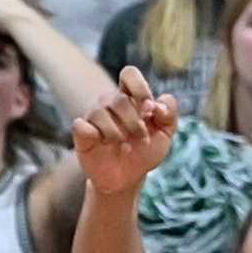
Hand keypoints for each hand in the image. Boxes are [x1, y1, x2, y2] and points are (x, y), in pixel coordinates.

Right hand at [72, 66, 177, 194]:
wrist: (129, 177)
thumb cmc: (145, 151)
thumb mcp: (165, 134)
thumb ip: (169, 114)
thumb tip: (158, 104)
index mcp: (131, 98)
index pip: (130, 74)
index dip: (140, 87)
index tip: (149, 108)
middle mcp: (110, 103)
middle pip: (118, 99)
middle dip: (135, 122)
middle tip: (142, 138)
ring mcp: (94, 116)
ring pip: (100, 112)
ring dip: (117, 134)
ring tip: (125, 147)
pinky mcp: (82, 132)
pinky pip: (82, 126)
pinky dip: (98, 136)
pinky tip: (105, 145)